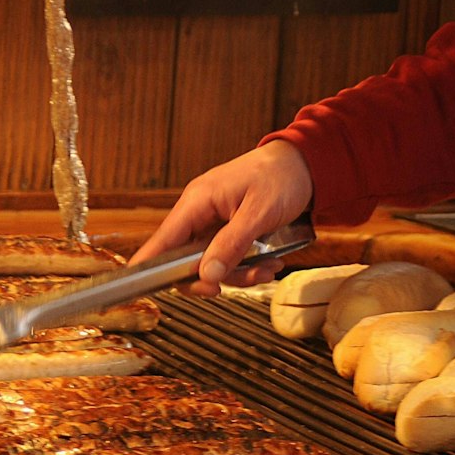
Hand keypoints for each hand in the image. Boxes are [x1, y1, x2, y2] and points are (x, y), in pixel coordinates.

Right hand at [130, 140, 313, 294]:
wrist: (305, 165)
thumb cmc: (281, 177)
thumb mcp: (259, 213)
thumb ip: (232, 244)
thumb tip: (207, 275)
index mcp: (197, 202)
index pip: (163, 239)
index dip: (151, 266)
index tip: (149, 289)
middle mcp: (199, 214)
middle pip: (183, 260)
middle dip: (209, 277)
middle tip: (225, 288)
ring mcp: (213, 223)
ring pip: (209, 264)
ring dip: (236, 274)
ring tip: (265, 269)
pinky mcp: (228, 231)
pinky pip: (227, 258)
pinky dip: (246, 266)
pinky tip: (267, 263)